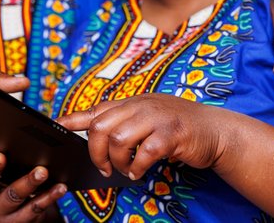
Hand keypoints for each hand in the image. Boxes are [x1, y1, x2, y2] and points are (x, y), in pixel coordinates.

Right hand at [0, 150, 66, 221]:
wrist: (23, 218)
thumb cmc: (10, 185)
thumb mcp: (2, 173)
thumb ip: (8, 154)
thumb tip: (34, 124)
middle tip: (0, 156)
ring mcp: (1, 213)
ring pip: (13, 196)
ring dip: (28, 182)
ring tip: (41, 171)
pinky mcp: (21, 221)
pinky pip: (35, 207)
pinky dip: (49, 196)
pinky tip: (60, 187)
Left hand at [57, 94, 221, 179]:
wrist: (215, 129)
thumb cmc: (179, 126)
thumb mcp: (150, 116)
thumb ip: (125, 120)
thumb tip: (96, 129)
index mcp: (135, 102)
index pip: (98, 108)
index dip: (74, 119)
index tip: (57, 126)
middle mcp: (142, 106)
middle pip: (101, 126)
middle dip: (95, 152)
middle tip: (102, 166)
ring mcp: (157, 118)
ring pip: (118, 139)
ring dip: (115, 161)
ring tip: (124, 168)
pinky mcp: (172, 134)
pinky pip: (145, 153)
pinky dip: (137, 167)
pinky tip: (139, 171)